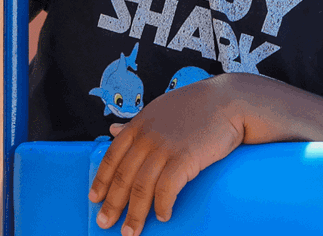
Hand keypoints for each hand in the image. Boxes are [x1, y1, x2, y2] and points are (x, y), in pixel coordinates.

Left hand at [88, 75, 246, 235]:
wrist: (228, 100)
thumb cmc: (195, 106)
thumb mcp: (159, 110)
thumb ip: (136, 123)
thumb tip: (112, 130)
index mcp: (139, 125)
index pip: (111, 156)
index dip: (101, 180)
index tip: (94, 199)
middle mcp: (147, 136)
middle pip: (123, 176)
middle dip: (113, 203)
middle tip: (106, 223)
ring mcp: (165, 147)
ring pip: (142, 187)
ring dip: (135, 213)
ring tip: (131, 231)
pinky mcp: (185, 158)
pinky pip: (167, 188)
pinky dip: (162, 205)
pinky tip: (163, 216)